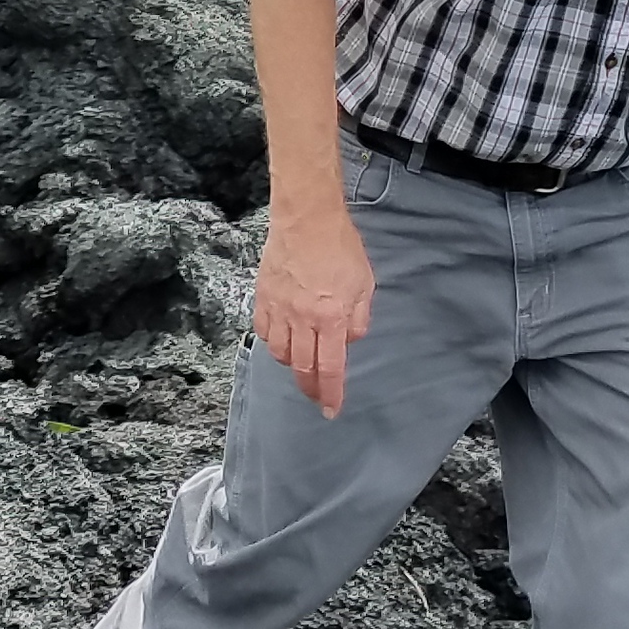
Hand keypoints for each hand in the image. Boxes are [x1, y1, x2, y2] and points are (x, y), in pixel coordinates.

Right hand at [253, 198, 374, 416]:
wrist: (306, 218)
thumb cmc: (340, 247)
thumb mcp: (365, 284)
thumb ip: (359, 319)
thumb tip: (348, 341)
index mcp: (331, 317)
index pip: (330, 368)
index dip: (331, 393)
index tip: (332, 410)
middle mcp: (302, 319)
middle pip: (302, 368)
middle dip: (311, 389)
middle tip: (317, 398)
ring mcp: (279, 309)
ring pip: (281, 353)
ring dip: (293, 366)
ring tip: (303, 365)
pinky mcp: (263, 298)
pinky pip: (265, 333)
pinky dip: (274, 343)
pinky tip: (284, 341)